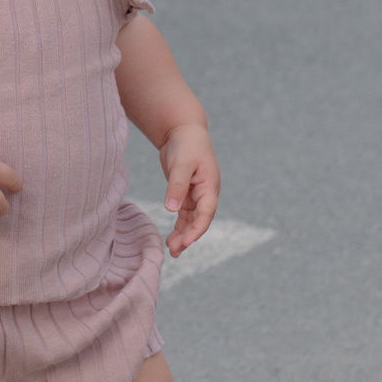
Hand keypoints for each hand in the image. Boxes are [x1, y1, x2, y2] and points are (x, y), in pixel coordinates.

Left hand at [155, 124, 218, 256]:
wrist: (182, 131)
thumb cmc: (186, 144)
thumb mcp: (181, 164)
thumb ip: (176, 186)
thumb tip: (171, 209)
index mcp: (210, 186)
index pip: (206, 213)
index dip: (197, 229)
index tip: (186, 242)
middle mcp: (206, 193)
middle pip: (199, 220)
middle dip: (188, 236)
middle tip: (174, 250)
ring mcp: (196, 195)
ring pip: (191, 220)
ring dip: (183, 235)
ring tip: (171, 250)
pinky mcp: (185, 194)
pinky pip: (184, 215)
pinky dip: (178, 227)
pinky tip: (171, 238)